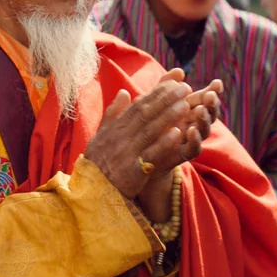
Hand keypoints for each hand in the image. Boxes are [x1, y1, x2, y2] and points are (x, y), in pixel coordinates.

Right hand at [83, 79, 205, 197]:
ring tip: (185, 105)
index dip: (156, 93)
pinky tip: (178, 134)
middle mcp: (120, 138)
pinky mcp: (133, 171)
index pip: (138, 106)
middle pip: (146, 115)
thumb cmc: (98, 162)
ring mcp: (126, 154)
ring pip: (150, 131)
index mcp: (115, 128)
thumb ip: (113, 113)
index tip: (173, 83)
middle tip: (185, 88)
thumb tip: (125, 92)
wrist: (91, 192)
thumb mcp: (100, 135)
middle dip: (166, 100)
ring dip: (168, 117)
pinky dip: (163, 144)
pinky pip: (150, 155)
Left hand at [134, 73, 221, 218]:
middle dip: (212, 104)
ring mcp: (189, 140)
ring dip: (205, 120)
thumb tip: (179, 70)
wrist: (140, 155)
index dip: (212, 91)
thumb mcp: (155, 102)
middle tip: (212, 95)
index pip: (204, 99)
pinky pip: (193, 148)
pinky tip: (191, 130)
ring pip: (203, 130)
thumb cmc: (150, 125)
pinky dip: (194, 140)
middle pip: (208, 114)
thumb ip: (166, 85)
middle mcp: (192, 125)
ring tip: (202, 110)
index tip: (217, 82)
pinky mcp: (182, 154)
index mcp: (188, 111)